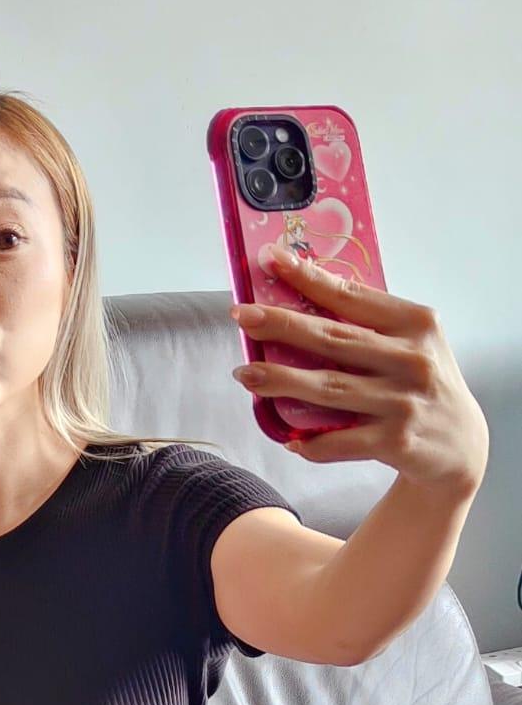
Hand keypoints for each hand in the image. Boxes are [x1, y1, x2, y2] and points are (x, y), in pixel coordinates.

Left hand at [232, 247, 487, 491]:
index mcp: (416, 324)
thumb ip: (371, 324)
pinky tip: (287, 437)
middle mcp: (412, 360)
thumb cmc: (422, 383)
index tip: (272, 259)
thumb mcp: (413, 342)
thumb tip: (299, 301)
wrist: (461, 445)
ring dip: (282, 381)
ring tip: (245, 374)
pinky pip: (341, 441)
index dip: (309, 277)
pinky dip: (311, 441)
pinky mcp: (397, 441)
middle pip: (334, 339)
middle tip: (243, 315)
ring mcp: (404, 402)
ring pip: (330, 388)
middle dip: (283, 324)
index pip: (353, 296)